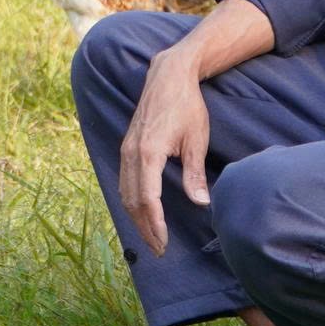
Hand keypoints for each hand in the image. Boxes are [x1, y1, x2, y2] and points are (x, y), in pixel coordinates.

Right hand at [119, 46, 212, 257]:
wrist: (168, 76)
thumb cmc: (186, 105)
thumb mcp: (196, 139)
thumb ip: (195, 173)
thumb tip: (201, 203)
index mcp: (148, 153)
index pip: (147, 199)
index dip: (155, 224)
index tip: (165, 242)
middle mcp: (131, 153)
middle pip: (132, 201)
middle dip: (145, 228)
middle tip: (159, 249)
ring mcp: (126, 149)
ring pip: (124, 192)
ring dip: (136, 217)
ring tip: (151, 236)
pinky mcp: (126, 146)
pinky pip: (124, 181)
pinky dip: (131, 201)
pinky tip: (142, 211)